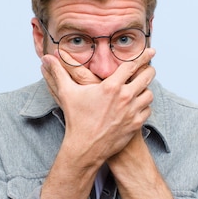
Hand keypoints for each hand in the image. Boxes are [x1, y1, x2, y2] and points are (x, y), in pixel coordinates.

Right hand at [40, 48, 155, 166]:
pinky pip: (147, 110)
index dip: (143, 56)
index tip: (150, 51)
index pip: (132, 65)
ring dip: (146, 89)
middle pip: (147, 76)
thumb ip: (58, 72)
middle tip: (149, 68)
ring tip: (142, 87)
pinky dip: (144, 106)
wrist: (85, 147)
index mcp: (111, 86)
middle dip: (149, 70)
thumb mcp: (66, 93)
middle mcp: (125, 97)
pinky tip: (139, 104)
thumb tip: (46, 57)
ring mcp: (132, 111)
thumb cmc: (76, 119)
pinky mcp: (136, 124)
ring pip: (149, 94)